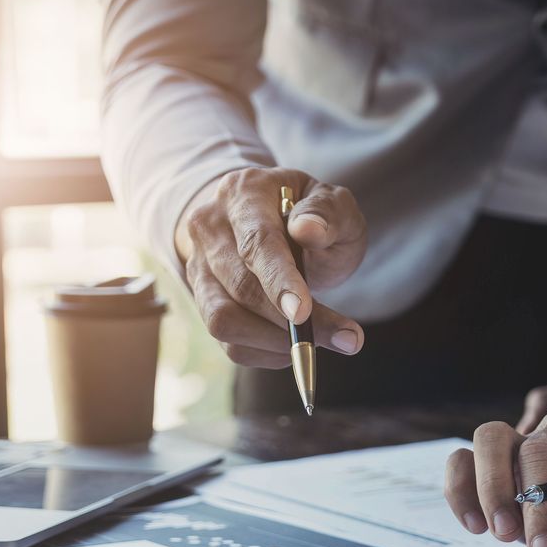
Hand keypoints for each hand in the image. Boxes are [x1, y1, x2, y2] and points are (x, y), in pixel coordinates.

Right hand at [175, 167, 367, 366]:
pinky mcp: (202, 302)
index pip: (256, 242)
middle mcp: (210, 227)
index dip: (278, 280)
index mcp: (243, 193)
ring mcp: (199, 268)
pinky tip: (295, 344)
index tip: (302, 314)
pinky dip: (267, 353)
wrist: (273, 223)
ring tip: (319, 342)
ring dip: (276, 342)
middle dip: (290, 323)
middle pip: (240, 286)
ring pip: (224, 320)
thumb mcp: (332, 203)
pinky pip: (229, 343)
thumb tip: (308, 229)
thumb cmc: (310, 216)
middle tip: (346, 339)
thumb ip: (328, 212)